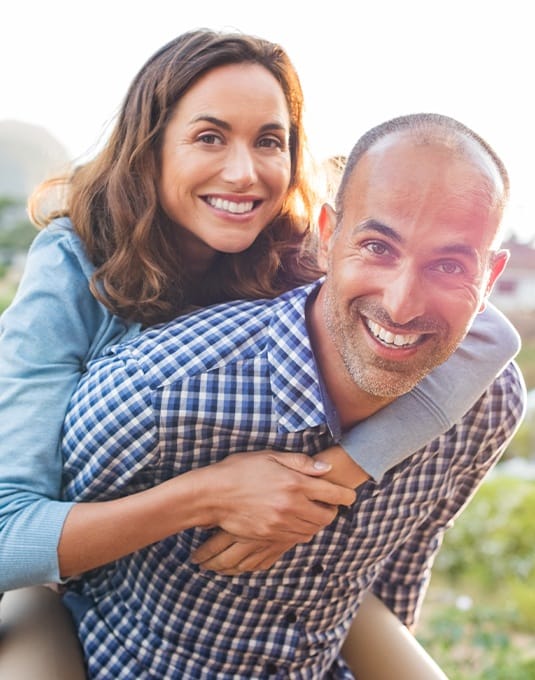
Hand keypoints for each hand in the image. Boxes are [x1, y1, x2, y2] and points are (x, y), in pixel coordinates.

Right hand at [192, 447, 366, 574]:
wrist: (212, 495)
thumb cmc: (239, 470)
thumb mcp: (270, 456)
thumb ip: (300, 463)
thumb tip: (326, 468)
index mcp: (294, 483)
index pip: (333, 494)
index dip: (345, 495)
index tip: (348, 495)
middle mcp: (291, 506)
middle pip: (327, 516)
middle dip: (332, 510)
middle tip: (328, 503)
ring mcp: (280, 523)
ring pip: (313, 530)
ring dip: (317, 522)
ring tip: (311, 512)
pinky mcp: (270, 536)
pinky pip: (296, 538)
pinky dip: (301, 531)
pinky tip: (295, 521)